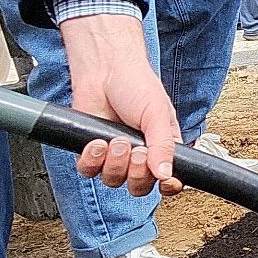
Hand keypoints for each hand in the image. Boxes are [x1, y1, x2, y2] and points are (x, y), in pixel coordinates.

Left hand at [64, 14, 181, 197]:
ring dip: (114, 163)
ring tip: (115, 140)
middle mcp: (139, 156)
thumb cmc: (136, 86)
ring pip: (113, 181)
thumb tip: (166, 174)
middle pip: (139, 187)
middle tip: (137, 150)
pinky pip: (89, 171)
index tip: (166, 182)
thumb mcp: (158, 114)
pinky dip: (92, 160)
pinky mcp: (91, 153)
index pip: (168, 180)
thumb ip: (164, 146)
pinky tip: (97, 142)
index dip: (167, 186)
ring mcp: (114, 156)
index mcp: (162, 148)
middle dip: (137, 172)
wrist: (105, 70)